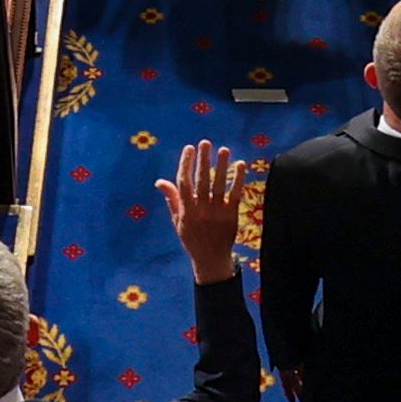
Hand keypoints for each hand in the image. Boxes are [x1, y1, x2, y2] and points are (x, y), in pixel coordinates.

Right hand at [163, 140, 253, 277]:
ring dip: (221, 166)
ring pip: (219, 185)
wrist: (210, 259)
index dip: (185, 164)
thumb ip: (171, 199)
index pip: (184, 183)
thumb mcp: (177, 221)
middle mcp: (201, 210)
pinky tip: (240, 164)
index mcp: (186, 210)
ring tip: (223, 149)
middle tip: (205, 143)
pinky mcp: (231, 215)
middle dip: (203, 160)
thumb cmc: (192, 238)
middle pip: (202, 180)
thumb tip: (159, 181)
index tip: (189, 148)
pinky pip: (235, 194)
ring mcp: (217, 212)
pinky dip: (238, 179)